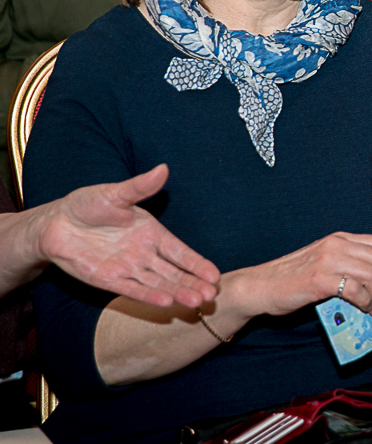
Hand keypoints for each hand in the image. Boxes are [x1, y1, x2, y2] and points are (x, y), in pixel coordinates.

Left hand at [38, 165, 220, 308]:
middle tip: (211, 295)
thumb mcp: (116, 194)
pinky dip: (149, 296)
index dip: (198, 264)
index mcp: (153, 234)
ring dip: (177, 293)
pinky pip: (132, 290)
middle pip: (174, 273)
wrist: (55, 223)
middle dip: (193, 284)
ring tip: (195, 302)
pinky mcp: (108, 280)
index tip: (215, 276)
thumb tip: (162, 169)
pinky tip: (166, 302)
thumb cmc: (87, 204)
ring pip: (158, 284)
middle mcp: (145, 255)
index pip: (181, 253)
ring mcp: (128, 269)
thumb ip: (140, 187)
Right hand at [233, 232, 371, 316]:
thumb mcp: (325, 260)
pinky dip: (365, 301)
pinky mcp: (319, 279)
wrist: (261, 286)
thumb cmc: (293, 278)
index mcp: (340, 239)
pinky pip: (355, 289)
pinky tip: (363, 309)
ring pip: (371, 274)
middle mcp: (336, 245)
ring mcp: (328, 261)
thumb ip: (348, 263)